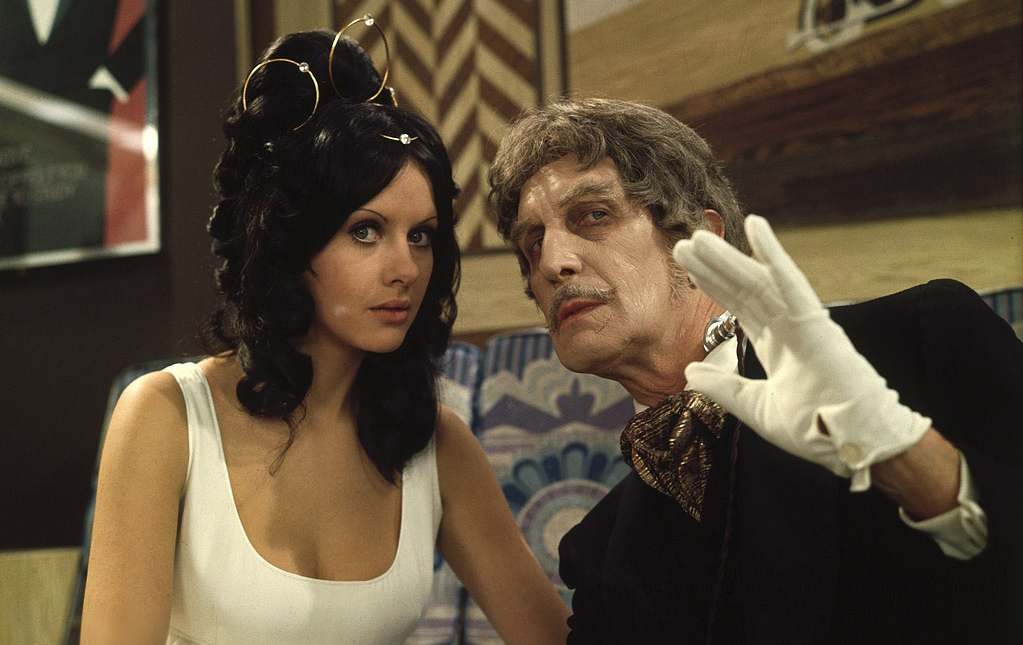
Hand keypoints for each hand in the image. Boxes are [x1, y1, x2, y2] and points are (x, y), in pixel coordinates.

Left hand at [672, 215, 931, 490]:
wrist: (850, 442)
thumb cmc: (814, 427)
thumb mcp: (755, 407)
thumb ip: (723, 388)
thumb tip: (689, 373)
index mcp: (774, 343)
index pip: (737, 304)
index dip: (713, 283)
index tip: (687, 265)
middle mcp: (785, 325)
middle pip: (742, 287)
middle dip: (713, 266)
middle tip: (684, 243)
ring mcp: (800, 320)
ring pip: (758, 279)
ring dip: (729, 257)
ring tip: (699, 238)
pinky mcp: (815, 320)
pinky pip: (791, 281)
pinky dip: (774, 253)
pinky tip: (756, 226)